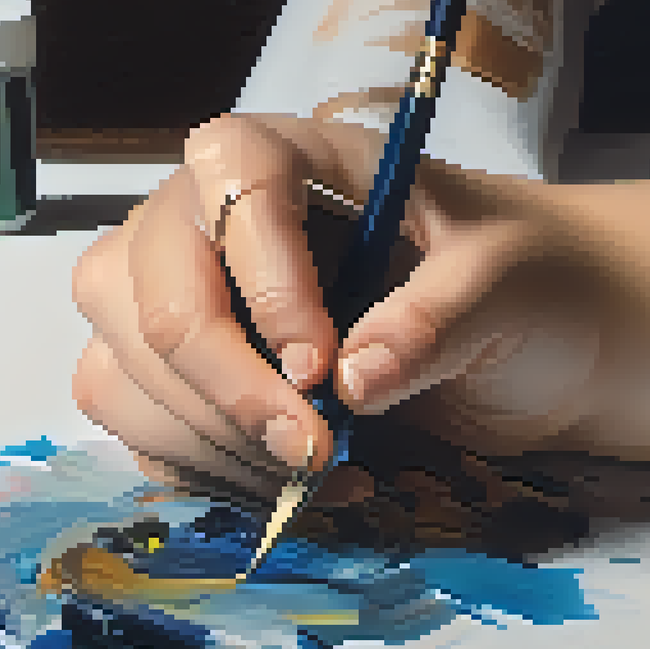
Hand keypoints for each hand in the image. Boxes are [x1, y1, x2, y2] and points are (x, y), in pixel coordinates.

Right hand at [71, 113, 606, 506]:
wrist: (528, 343)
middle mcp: (213, 222)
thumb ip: (436, 319)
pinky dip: (205, 474)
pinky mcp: (177, 379)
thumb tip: (352, 380)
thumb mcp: (506, 285)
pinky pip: (141, 431)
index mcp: (295, 159)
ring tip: (314, 475)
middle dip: (223, 390)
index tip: (321, 367)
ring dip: (209, 443)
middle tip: (310, 451)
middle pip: (148, 291)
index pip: (231, 180)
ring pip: (121, 370)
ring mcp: (181, 301)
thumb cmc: (518, 282)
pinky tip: (291, 489)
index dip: (262, 279)